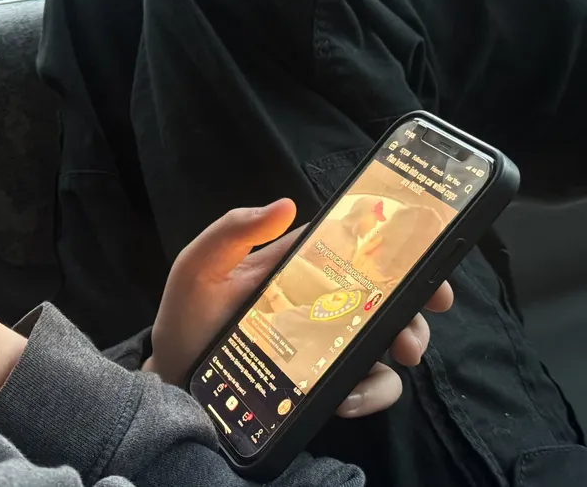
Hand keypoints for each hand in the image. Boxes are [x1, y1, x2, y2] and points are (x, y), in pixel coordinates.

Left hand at [143, 199, 453, 418]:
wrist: (176, 383)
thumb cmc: (186, 320)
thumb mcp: (199, 268)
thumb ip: (232, 232)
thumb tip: (285, 204)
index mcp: (298, 268)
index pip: (356, 248)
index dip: (397, 247)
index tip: (426, 251)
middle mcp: (320, 303)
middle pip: (387, 295)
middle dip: (418, 300)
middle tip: (425, 310)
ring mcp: (327, 344)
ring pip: (388, 339)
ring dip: (405, 343)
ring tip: (398, 353)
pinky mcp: (326, 383)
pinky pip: (368, 386)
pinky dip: (372, 392)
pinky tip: (348, 396)